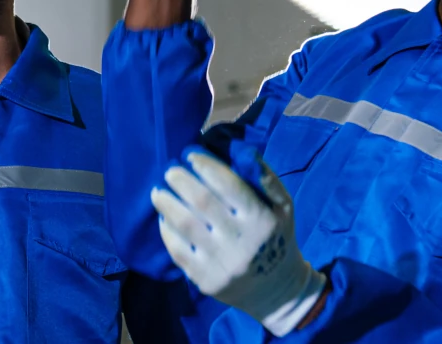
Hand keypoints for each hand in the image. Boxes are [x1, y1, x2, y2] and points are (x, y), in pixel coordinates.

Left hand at [152, 149, 326, 335]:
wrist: (277, 289)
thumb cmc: (277, 237)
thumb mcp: (284, 207)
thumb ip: (264, 178)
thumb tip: (241, 151)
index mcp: (262, 220)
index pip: (228, 184)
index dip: (205, 165)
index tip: (190, 154)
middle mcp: (241, 242)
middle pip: (201, 201)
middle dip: (180, 180)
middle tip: (169, 171)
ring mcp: (221, 263)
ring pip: (184, 224)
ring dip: (165, 202)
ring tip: (158, 190)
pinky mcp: (204, 280)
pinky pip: (177, 249)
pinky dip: (166, 230)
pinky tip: (164, 217)